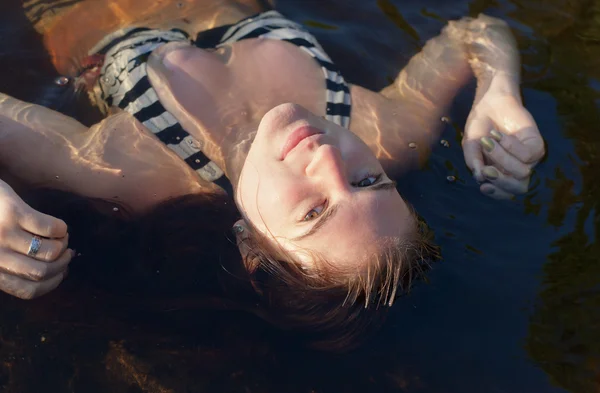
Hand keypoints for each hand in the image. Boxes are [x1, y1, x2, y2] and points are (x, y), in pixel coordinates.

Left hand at [0, 179, 72, 298]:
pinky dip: (61, 229)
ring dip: (63, 245)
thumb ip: (18, 268)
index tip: (62, 273)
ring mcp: (3, 234)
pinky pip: (50, 228)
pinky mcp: (13, 212)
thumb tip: (59, 273)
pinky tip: (60, 228)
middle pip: (41, 272)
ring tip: (62, 238)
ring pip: (49, 251)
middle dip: (61, 264)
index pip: (28, 290)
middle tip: (66, 254)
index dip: (52, 284)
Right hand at [462, 87, 544, 198]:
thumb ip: (474, 162)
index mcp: (501, 173)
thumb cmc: (479, 127)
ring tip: (487, 141)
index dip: (496, 193)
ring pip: (522, 172)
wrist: (489, 103)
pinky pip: (527, 155)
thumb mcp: (471, 146)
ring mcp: (528, 158)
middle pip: (518, 188)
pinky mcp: (536, 145)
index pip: (505, 192)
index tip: (483, 186)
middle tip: (487, 170)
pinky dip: (510, 146)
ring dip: (501, 158)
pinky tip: (499, 135)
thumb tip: (480, 178)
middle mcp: (517, 168)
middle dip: (501, 180)